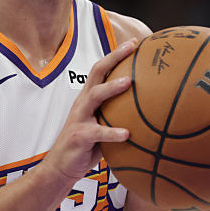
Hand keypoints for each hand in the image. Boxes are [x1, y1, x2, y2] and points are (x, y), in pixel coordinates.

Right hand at [39, 38, 136, 181]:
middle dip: (114, 58)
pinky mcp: (79, 136)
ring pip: (94, 96)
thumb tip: (149, 112)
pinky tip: (127, 134)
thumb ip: (117, 115)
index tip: (134, 43)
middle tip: (132, 48)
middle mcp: (82, 103)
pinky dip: (112, 132)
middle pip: (97, 73)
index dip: (116, 54)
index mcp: (88, 98)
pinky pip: (97, 132)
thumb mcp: (101, 125)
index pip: (102, 69)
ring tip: (129, 82)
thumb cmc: (86, 146)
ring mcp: (79, 118)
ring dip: (111, 88)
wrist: (60, 167)